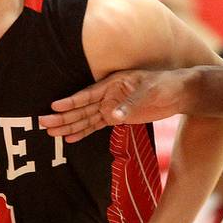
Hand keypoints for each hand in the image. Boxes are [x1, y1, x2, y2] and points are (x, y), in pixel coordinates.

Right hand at [41, 69, 183, 143]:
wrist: (179, 92)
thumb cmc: (165, 84)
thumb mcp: (150, 91)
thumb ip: (130, 104)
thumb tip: (112, 116)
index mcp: (113, 84)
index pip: (87, 95)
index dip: (71, 102)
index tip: (54, 106)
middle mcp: (108, 96)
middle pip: (81, 108)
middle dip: (63, 117)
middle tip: (44, 124)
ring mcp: (111, 107)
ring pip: (85, 119)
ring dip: (69, 126)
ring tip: (51, 133)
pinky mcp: (117, 118)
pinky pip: (96, 126)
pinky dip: (83, 133)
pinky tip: (71, 138)